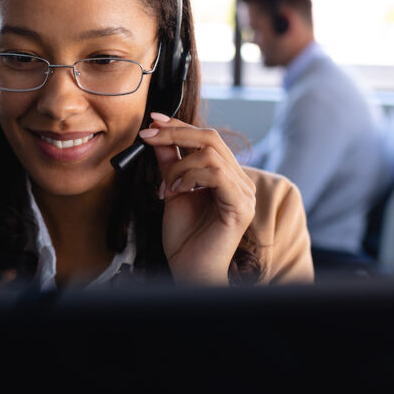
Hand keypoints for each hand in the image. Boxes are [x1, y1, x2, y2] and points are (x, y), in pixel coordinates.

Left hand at [139, 112, 256, 285]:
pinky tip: (178, 191)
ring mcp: (244, 193)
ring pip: (211, 154)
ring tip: (167, 187)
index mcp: (226, 176)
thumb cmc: (184, 239)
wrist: (189, 271)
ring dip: (179, 165)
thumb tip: (157, 135)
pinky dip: (190, 177)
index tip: (153, 121)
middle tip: (148, 137)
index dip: (179, 126)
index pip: (206, 138)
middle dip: (175, 134)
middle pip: (211, 138)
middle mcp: (240, 181)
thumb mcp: (171, 191)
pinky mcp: (241, 206)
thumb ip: (169, 163)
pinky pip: (216, 174)